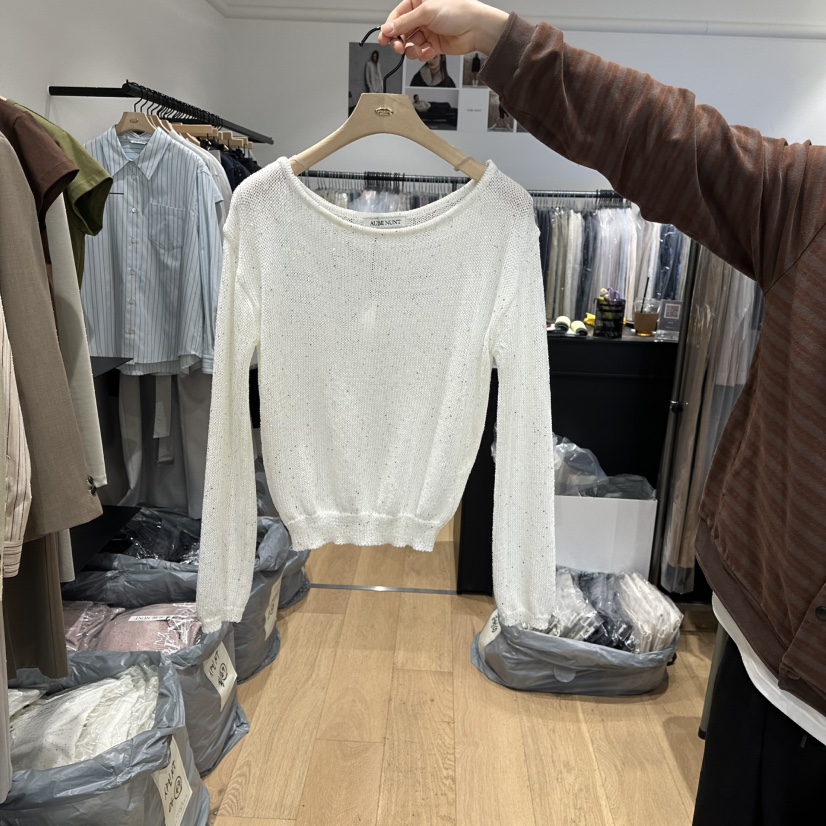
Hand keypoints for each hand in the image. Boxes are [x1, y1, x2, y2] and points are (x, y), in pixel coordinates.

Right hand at [377, 0, 508, 60]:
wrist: (476, 28)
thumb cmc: (458, 11)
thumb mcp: (426, 12)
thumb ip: (404, 22)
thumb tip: (387, 29)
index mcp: (418, 2)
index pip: (397, 16)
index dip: (389, 28)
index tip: (384, 38)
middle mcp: (421, 17)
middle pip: (402, 33)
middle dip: (400, 42)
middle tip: (399, 48)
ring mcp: (427, 31)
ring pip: (410, 45)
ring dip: (413, 50)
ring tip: (419, 50)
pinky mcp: (433, 45)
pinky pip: (420, 52)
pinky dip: (423, 54)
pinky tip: (430, 51)